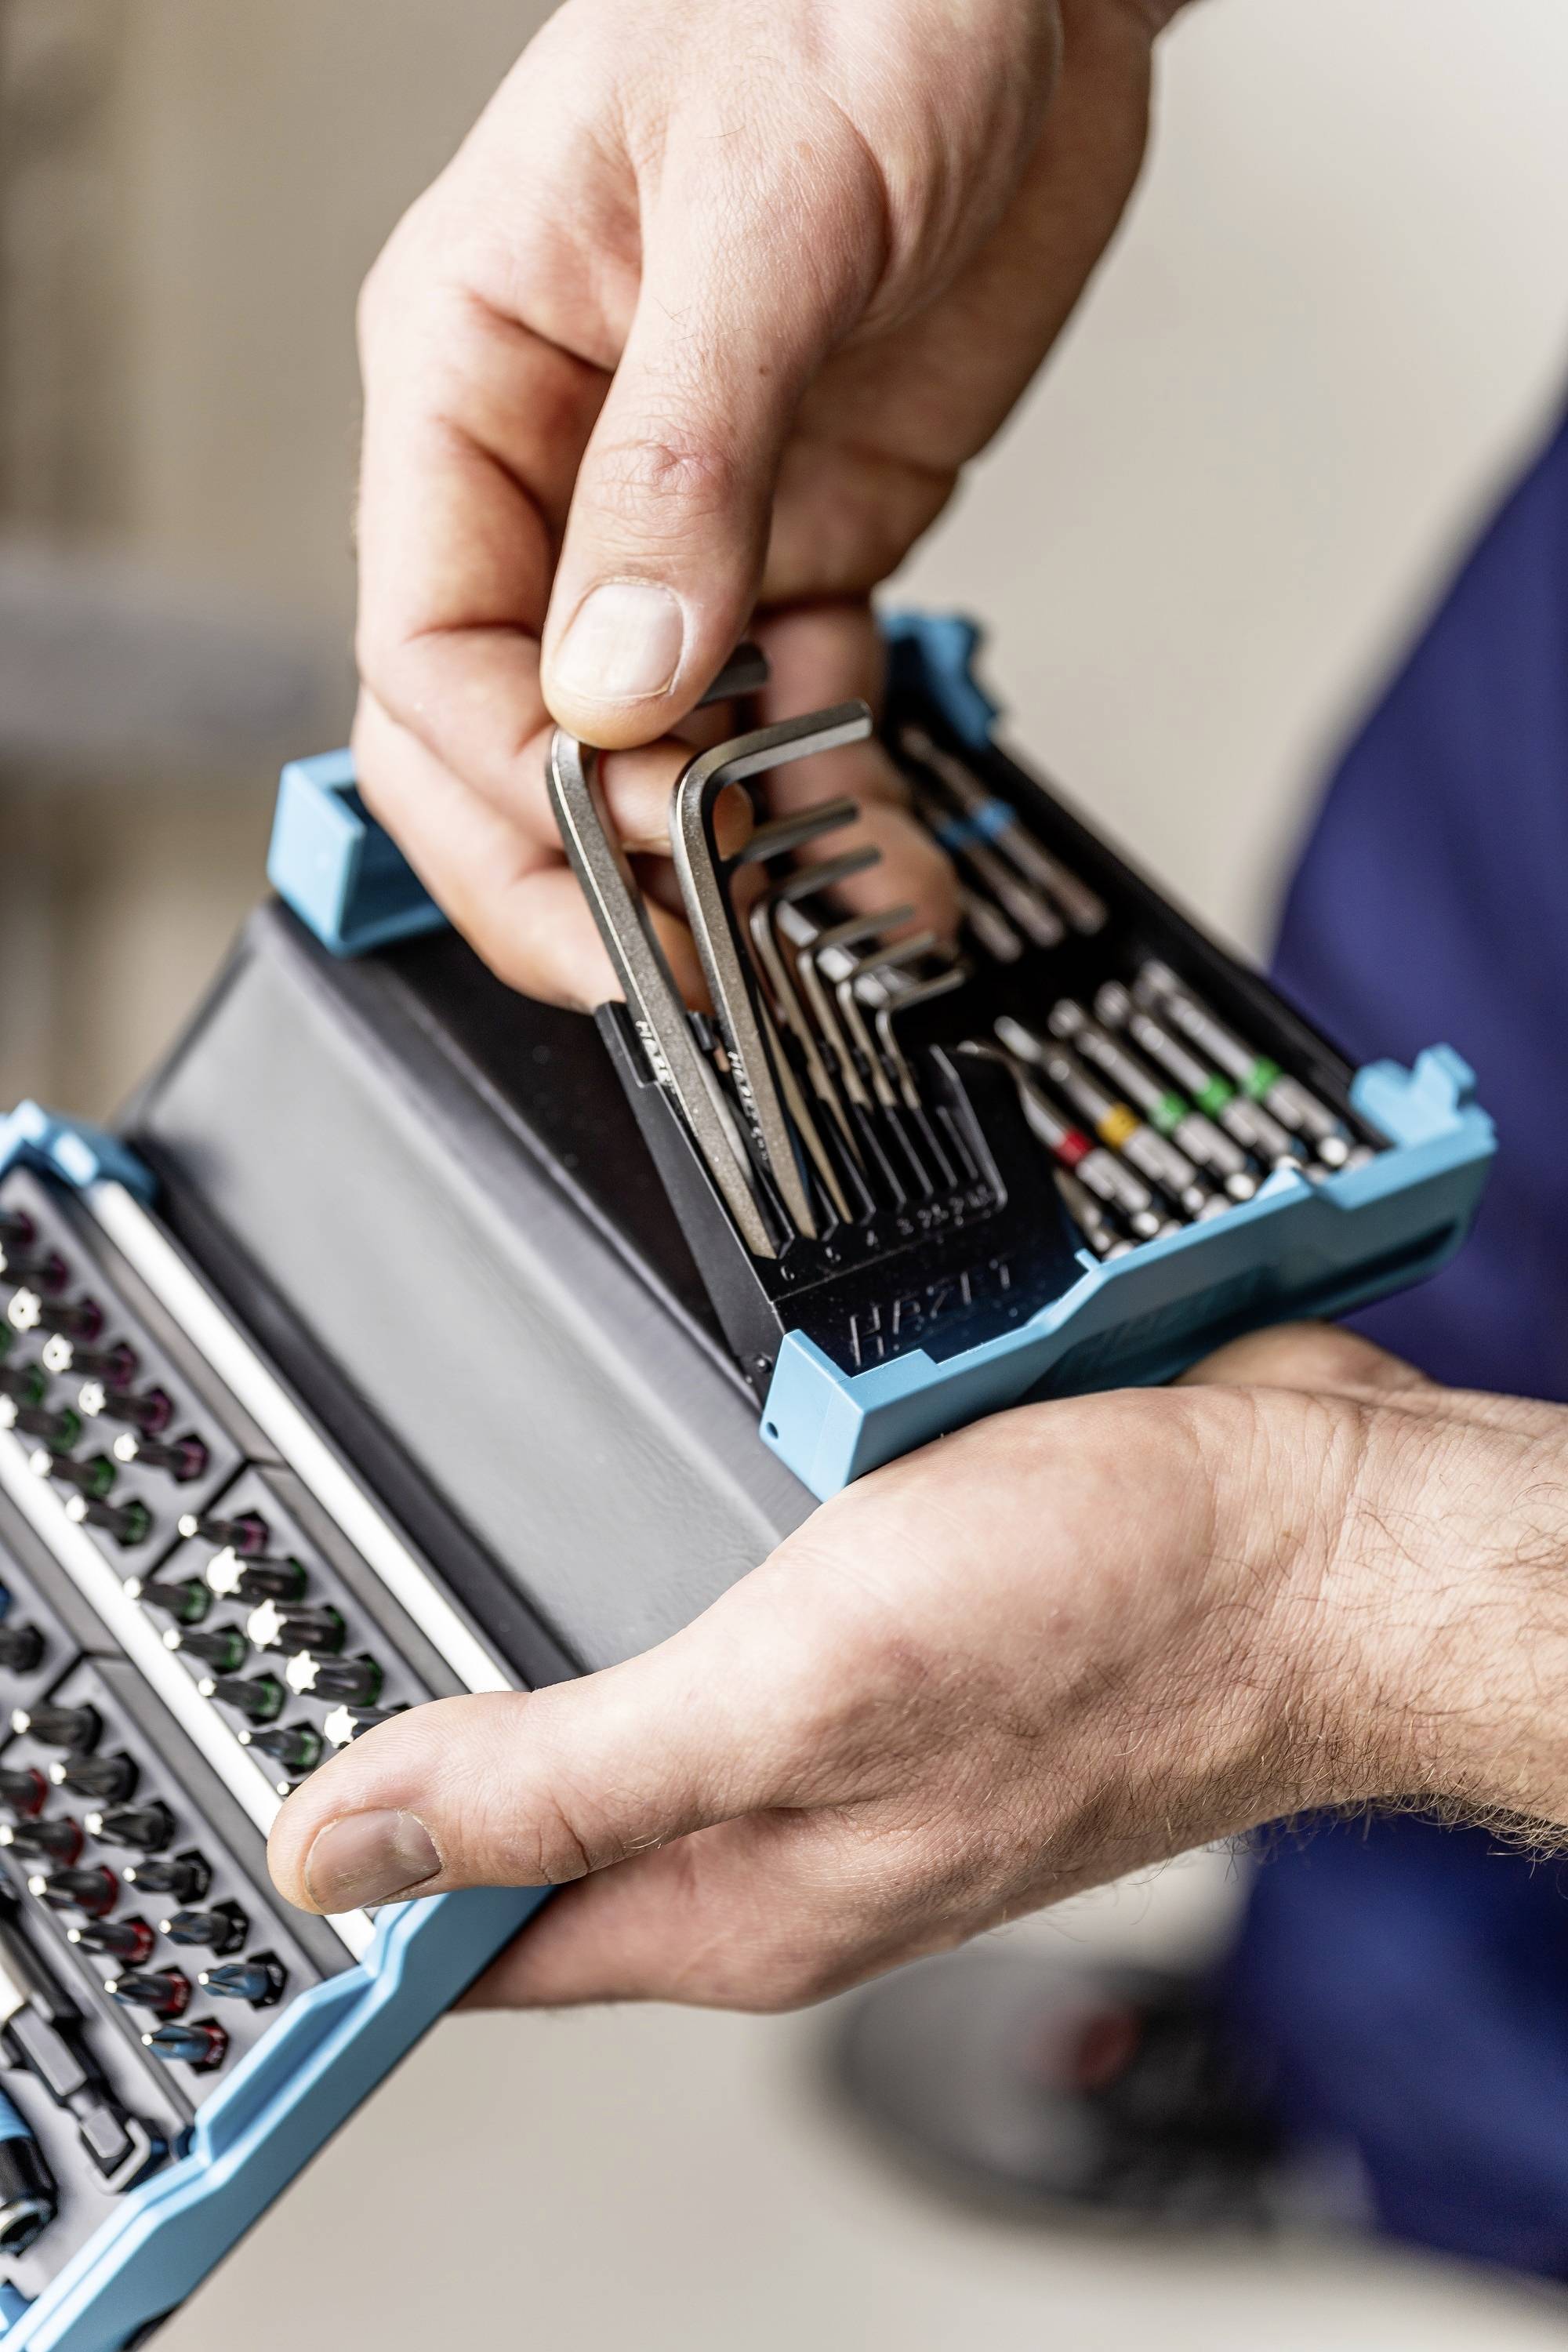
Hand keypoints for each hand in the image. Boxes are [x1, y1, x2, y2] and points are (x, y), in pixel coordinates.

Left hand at [267, 1325, 1567, 2009]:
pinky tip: (633, 1499)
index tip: (264, 1804)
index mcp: (742, 1894)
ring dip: (550, 1648)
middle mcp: (791, 1829)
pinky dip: (667, 1559)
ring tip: (445, 1583)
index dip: (352, 1886)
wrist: (1312, 1532)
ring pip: (643, 1708)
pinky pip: (736, 1611)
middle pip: (548, 1830)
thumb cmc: (1114, 1621)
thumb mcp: (793, 1690)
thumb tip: (340, 1848)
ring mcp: (851, 1727)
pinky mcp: (902, 1625)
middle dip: (430, 1762)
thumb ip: (561, 1775)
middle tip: (325, 1660)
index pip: (478, 1938)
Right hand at [352, 0, 1183, 1006]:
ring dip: (719, 853)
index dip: (510, 784)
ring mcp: (688, 523)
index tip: (617, 856)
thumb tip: (618, 681)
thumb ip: (680, 460)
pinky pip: (786, 707)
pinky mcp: (806, 541)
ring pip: (650, 750)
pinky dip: (824, 789)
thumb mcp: (759, 215)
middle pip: (506, 736)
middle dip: (576, 868)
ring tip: (808, 930)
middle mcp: (563, 472)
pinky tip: (872, 844)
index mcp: (475, 378)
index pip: (431, 645)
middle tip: (675, 973)